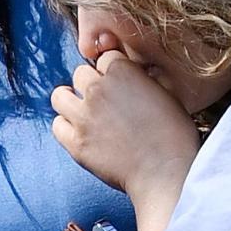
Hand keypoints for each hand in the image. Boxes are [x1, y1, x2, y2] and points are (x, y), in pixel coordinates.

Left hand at [51, 52, 198, 197]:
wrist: (166, 172)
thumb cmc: (174, 136)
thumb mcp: (168, 94)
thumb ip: (146, 79)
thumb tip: (141, 75)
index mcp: (122, 71)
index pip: (106, 58)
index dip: (113, 71)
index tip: (119, 84)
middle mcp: (98, 90)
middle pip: (80, 73)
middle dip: (91, 84)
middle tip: (103, 100)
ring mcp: (84, 117)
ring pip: (59, 96)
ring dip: (70, 100)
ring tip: (82, 110)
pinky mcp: (76, 143)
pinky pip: (57, 126)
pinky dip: (65, 127)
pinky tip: (79, 131)